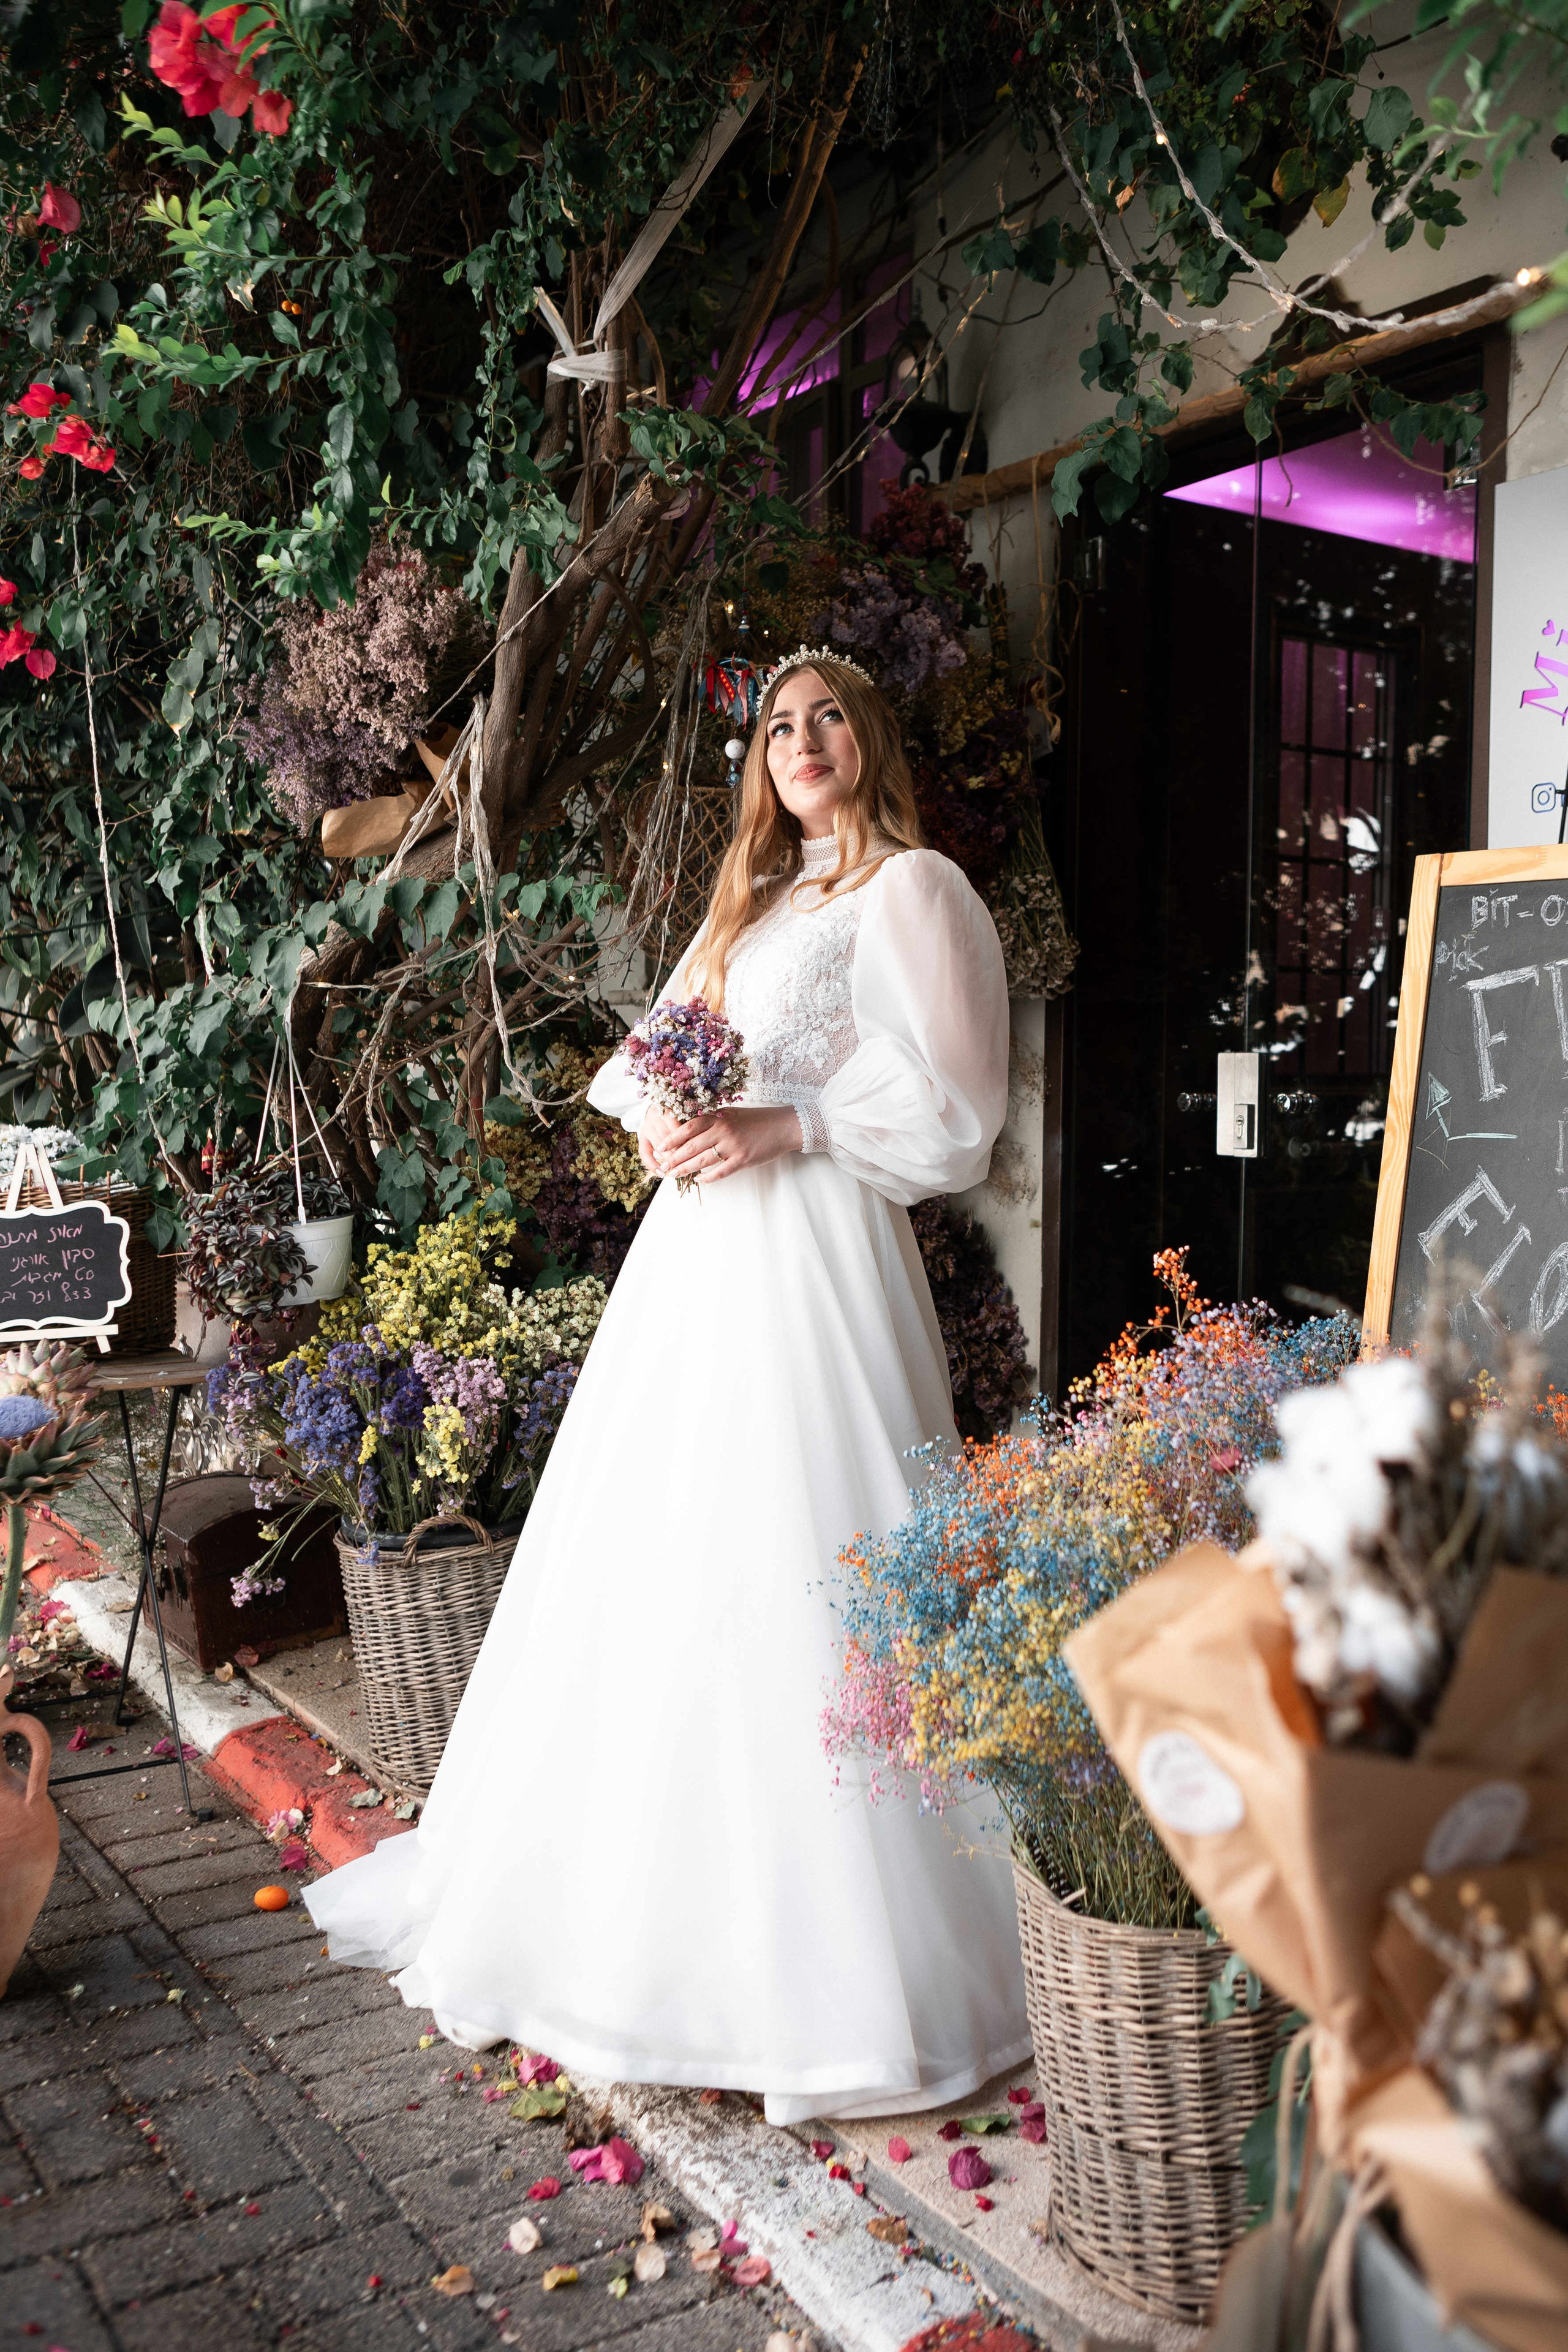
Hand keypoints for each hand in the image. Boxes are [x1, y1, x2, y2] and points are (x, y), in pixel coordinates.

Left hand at [652, 1105, 802, 1185]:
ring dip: (686, 1169)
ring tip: (674, 1175)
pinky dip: (708, 1177)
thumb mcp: (731, 1114)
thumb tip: (688, 1130)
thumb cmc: (755, 1120)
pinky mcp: (743, 1159)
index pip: (688, 1128)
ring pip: (703, 1160)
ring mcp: (733, 1146)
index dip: (672, 1139)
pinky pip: (721, 1171)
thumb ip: (712, 1120)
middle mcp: (723, 1130)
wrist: (782, 1126)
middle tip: (663, 1166)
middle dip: (674, 1158)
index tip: (660, 1147)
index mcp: (718, 1117)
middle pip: (691, 1146)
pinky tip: (699, 1180)